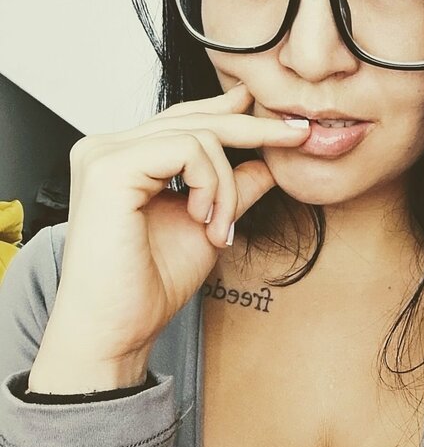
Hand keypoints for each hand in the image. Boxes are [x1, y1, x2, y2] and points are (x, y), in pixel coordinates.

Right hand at [28, 85, 309, 389]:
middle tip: (297, 137)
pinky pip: (188, 150)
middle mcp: (106, 148)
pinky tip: (204, 220)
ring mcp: (103, 154)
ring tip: (220, 228)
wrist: (118, 332)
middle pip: (195, 119)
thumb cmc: (149, 287)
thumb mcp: (208, 225)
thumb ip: (233, 190)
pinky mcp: (109, 168)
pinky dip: (211, 185)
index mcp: (122, 158)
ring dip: (226, 186)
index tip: (279, 120)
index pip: (183, 119)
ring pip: (199, 136)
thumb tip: (269, 162)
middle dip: (253, 130)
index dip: (232, 114)